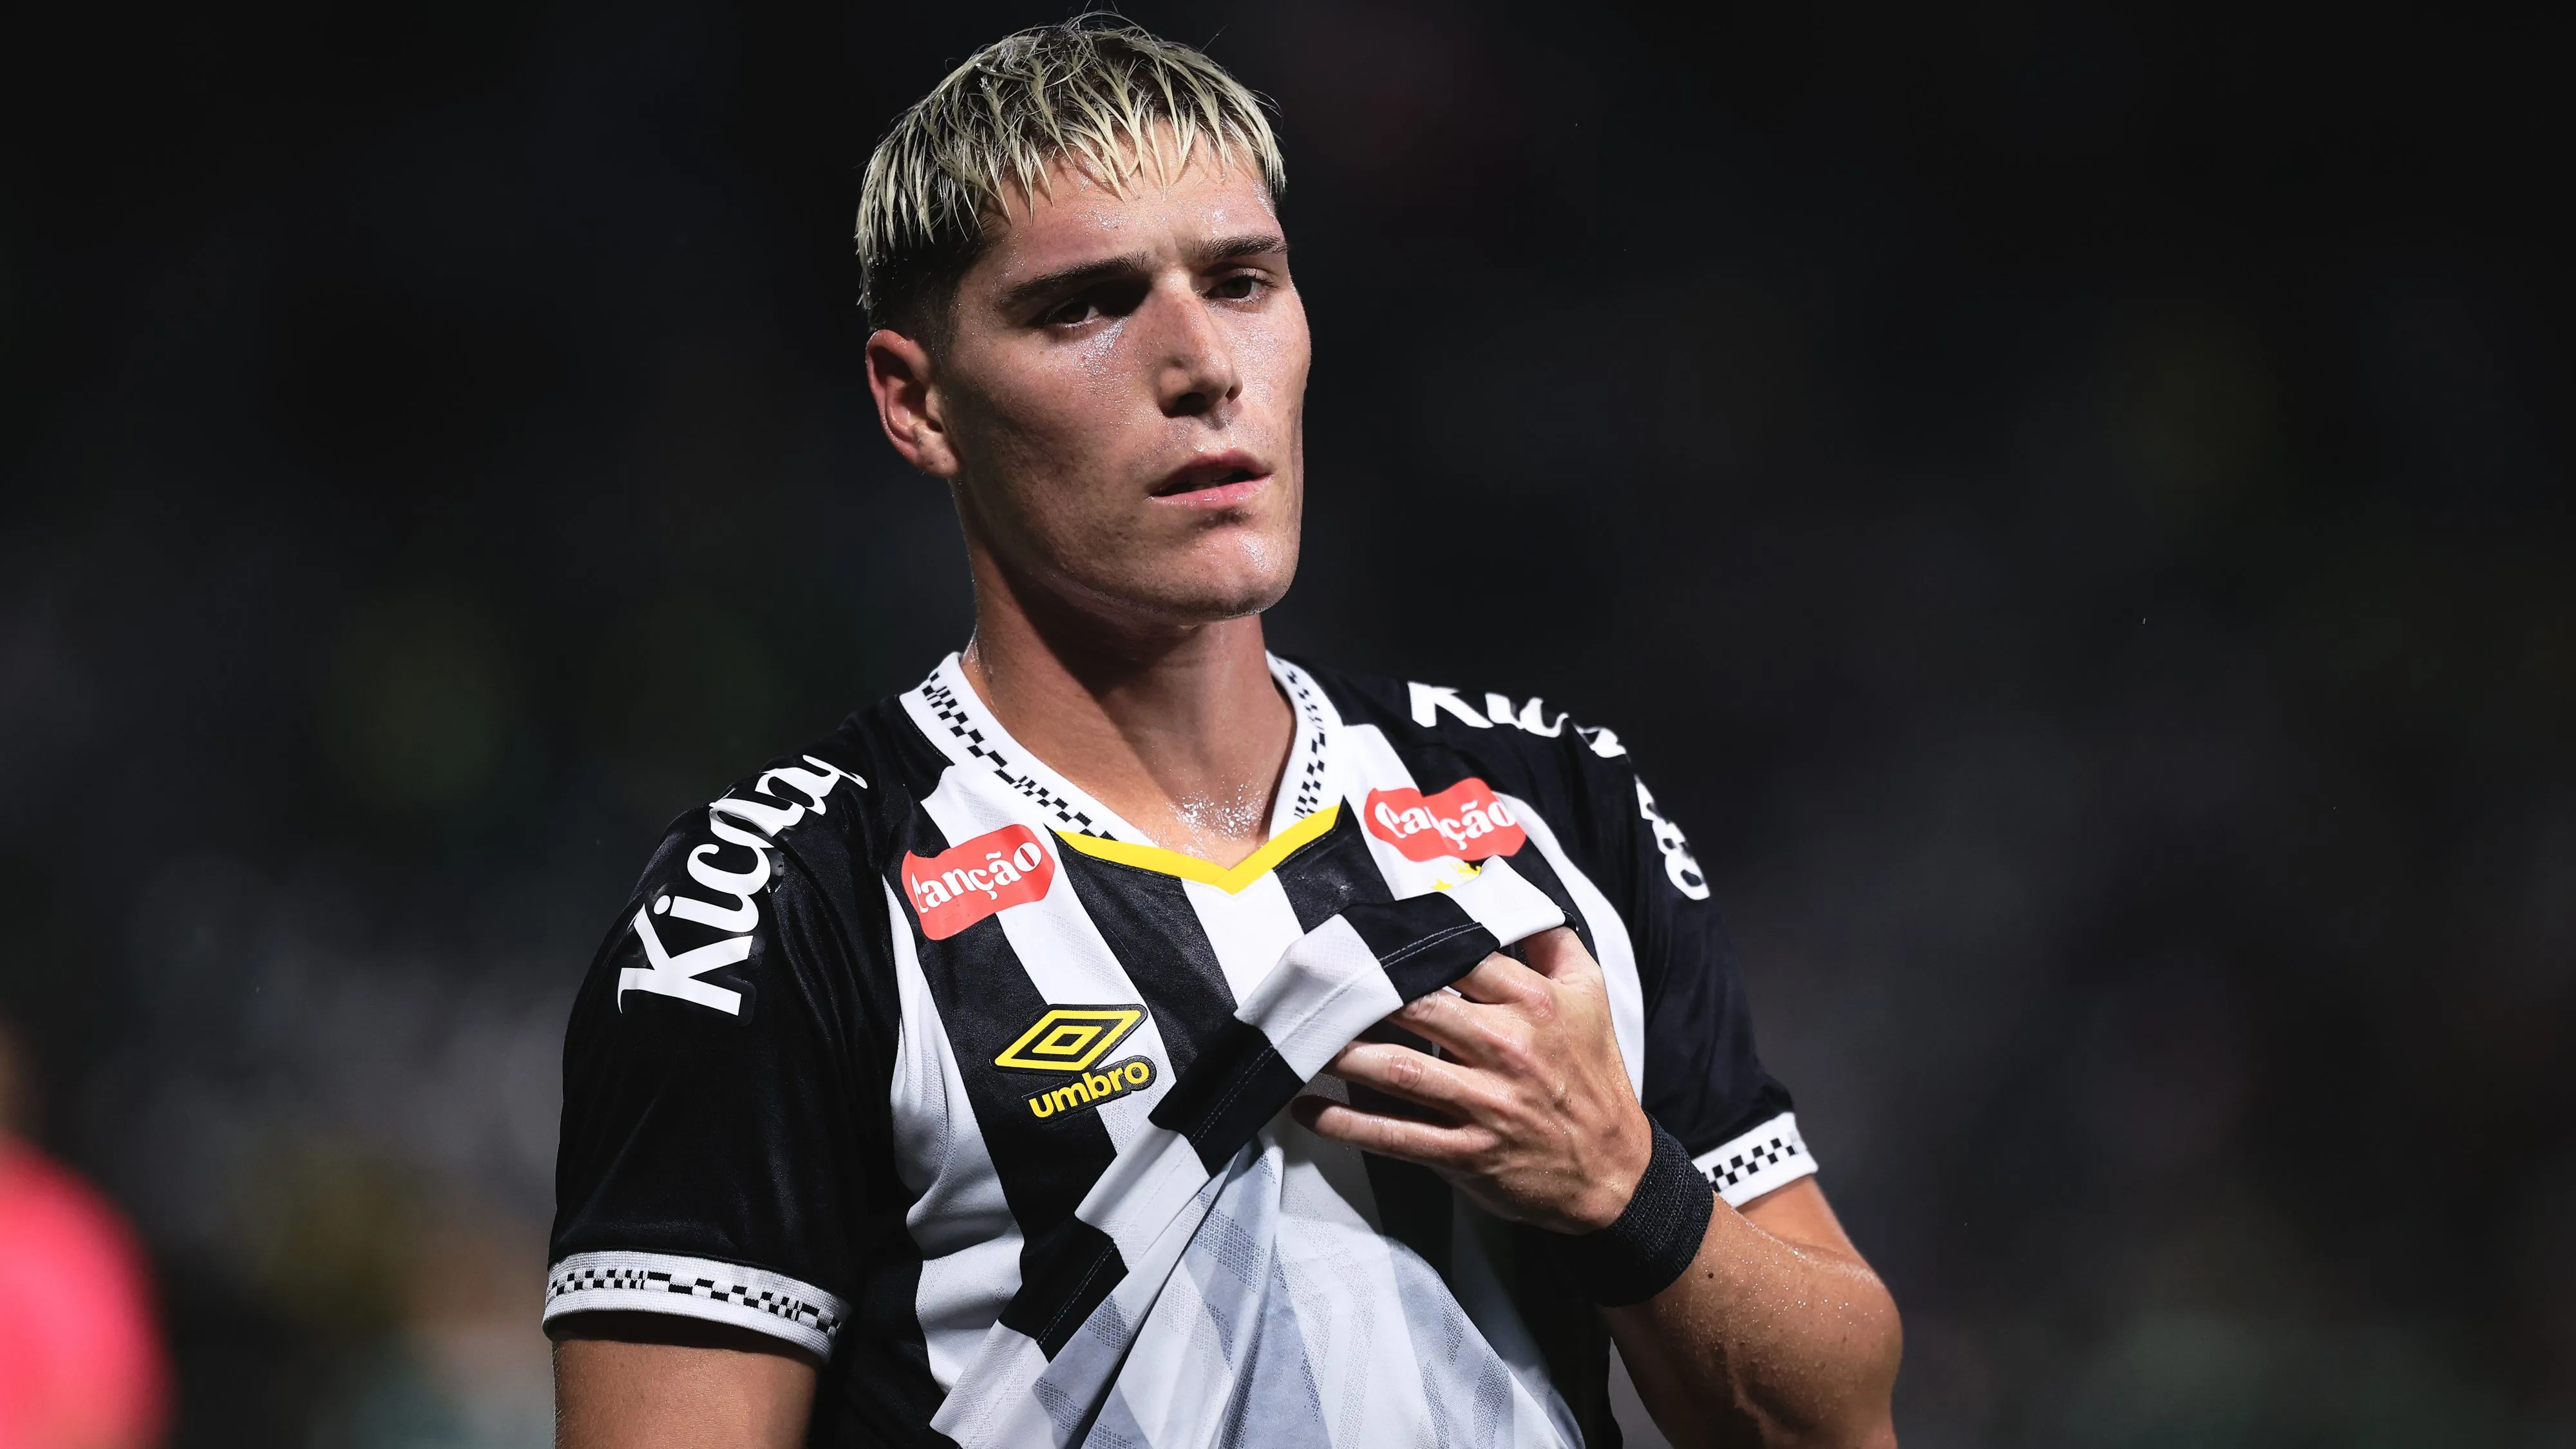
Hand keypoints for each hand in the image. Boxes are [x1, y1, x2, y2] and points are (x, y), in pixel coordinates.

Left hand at [1290, 926, 1651, 1233]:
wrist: (1614, 1174)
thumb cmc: (1593, 1079)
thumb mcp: (1592, 999)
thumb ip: (1553, 945)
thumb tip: (1514, 899)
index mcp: (1533, 1002)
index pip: (1458, 957)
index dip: (1407, 944)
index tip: (1366, 936)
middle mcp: (1506, 1047)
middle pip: (1417, 1007)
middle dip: (1361, 994)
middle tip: (1316, 982)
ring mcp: (1485, 1103)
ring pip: (1399, 1070)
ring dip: (1342, 1055)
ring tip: (1300, 1039)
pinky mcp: (1467, 1153)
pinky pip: (1396, 1135)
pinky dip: (1347, 1124)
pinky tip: (1309, 1109)